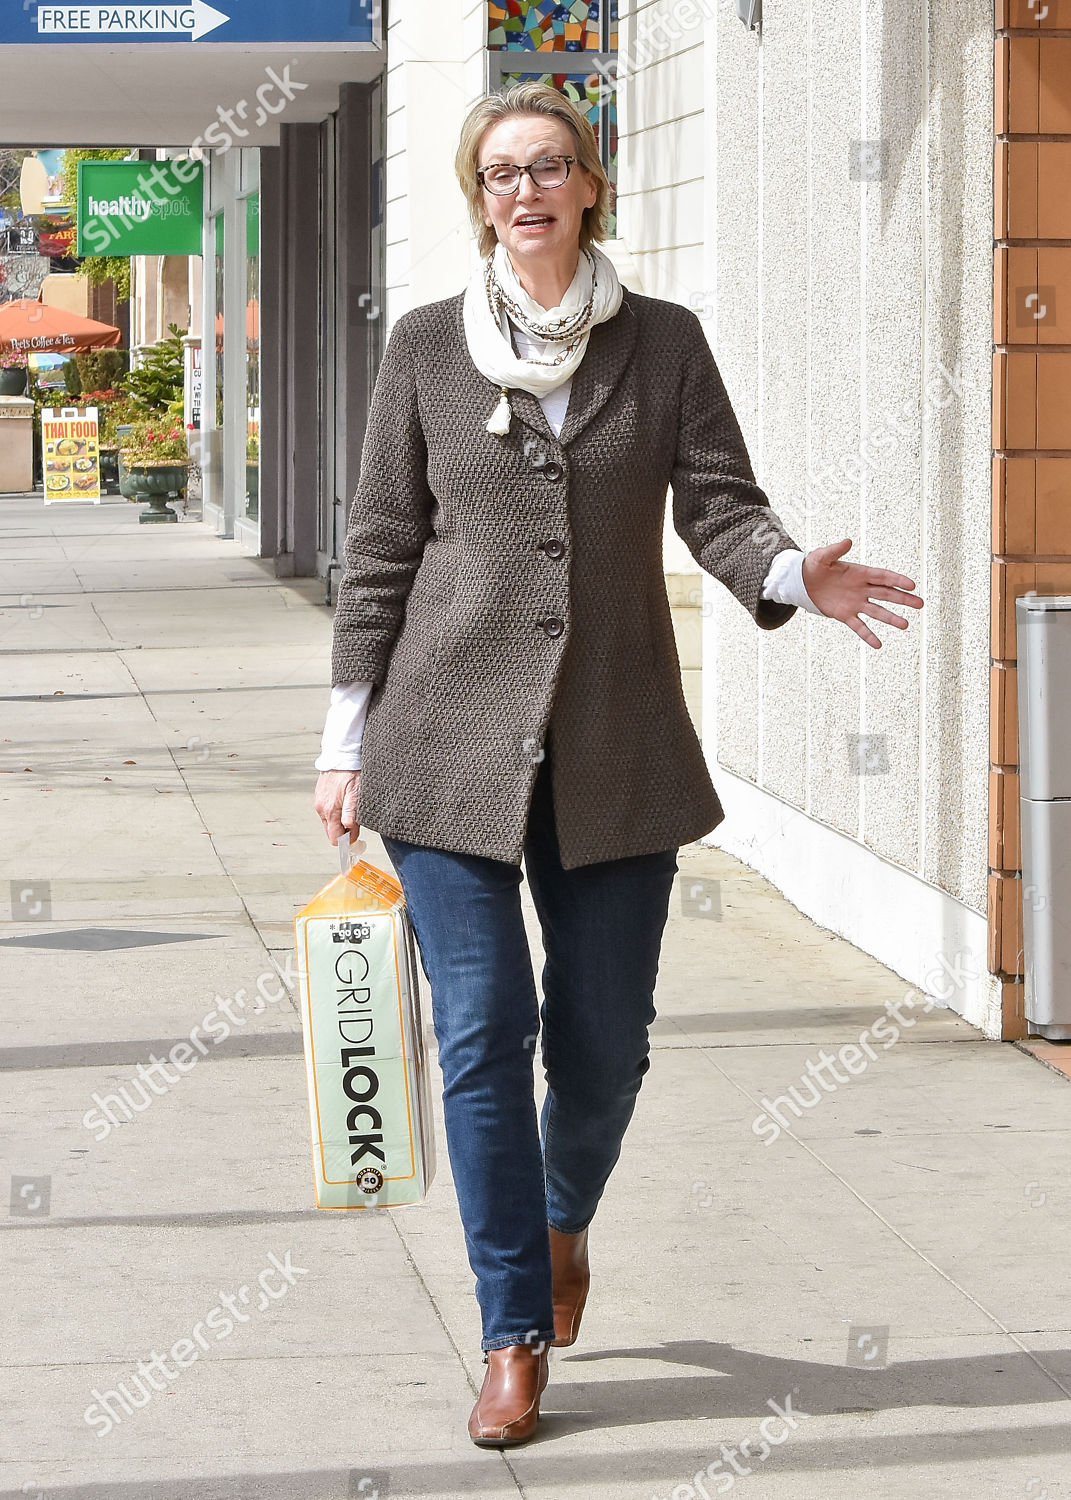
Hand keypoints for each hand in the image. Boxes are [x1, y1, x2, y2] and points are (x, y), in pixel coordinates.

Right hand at [314, 770, 360, 845]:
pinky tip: (344, 803)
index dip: (346, 840)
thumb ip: (351, 813)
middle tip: (356, 825)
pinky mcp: (319, 796)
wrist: (341, 755)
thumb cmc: (351, 773)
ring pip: (329, 822)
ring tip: (351, 810)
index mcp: (330, 810)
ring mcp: (319, 802)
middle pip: (331, 832)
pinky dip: (335, 812)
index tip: (356, 837)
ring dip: (339, 821)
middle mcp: (321, 808)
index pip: (335, 838)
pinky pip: (327, 811)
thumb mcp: (356, 793)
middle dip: (342, 832)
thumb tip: (348, 830)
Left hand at [802, 538, 923, 647]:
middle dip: (903, 599)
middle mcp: (861, 589)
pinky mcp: (845, 615)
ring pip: (877, 611)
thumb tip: (847, 541)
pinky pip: (859, 626)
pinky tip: (878, 644)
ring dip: (891, 618)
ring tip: (905, 625)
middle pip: (886, 594)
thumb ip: (835, 550)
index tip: (912, 585)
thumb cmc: (813, 566)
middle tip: (920, 604)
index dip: (897, 580)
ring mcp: (855, 603)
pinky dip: (868, 635)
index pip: (883, 576)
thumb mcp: (822, 556)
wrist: (802, 582)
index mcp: (860, 573)